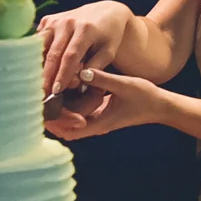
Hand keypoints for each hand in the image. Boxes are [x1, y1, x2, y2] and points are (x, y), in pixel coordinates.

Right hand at [38, 1, 133, 96]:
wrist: (104, 12)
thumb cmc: (108, 37)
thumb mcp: (108, 52)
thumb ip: (95, 67)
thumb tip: (79, 79)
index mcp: (85, 29)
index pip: (70, 56)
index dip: (63, 75)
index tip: (57, 91)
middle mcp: (68, 22)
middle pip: (53, 53)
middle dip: (47, 75)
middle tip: (43, 94)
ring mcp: (55, 20)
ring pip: (41, 47)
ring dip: (38, 67)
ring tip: (37, 85)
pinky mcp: (47, 20)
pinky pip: (38, 41)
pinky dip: (36, 56)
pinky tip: (37, 70)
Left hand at [42, 69, 168, 140]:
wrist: (160, 106)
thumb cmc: (145, 97)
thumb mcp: (125, 85)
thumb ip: (103, 79)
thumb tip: (82, 71)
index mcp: (99, 123)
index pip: (68, 130)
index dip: (54, 120)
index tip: (45, 104)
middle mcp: (95, 125)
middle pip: (64, 129)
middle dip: (52, 116)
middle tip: (40, 97)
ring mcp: (97, 121)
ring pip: (70, 122)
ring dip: (59, 111)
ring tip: (48, 92)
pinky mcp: (99, 114)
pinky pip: (78, 114)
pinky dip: (69, 105)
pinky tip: (64, 89)